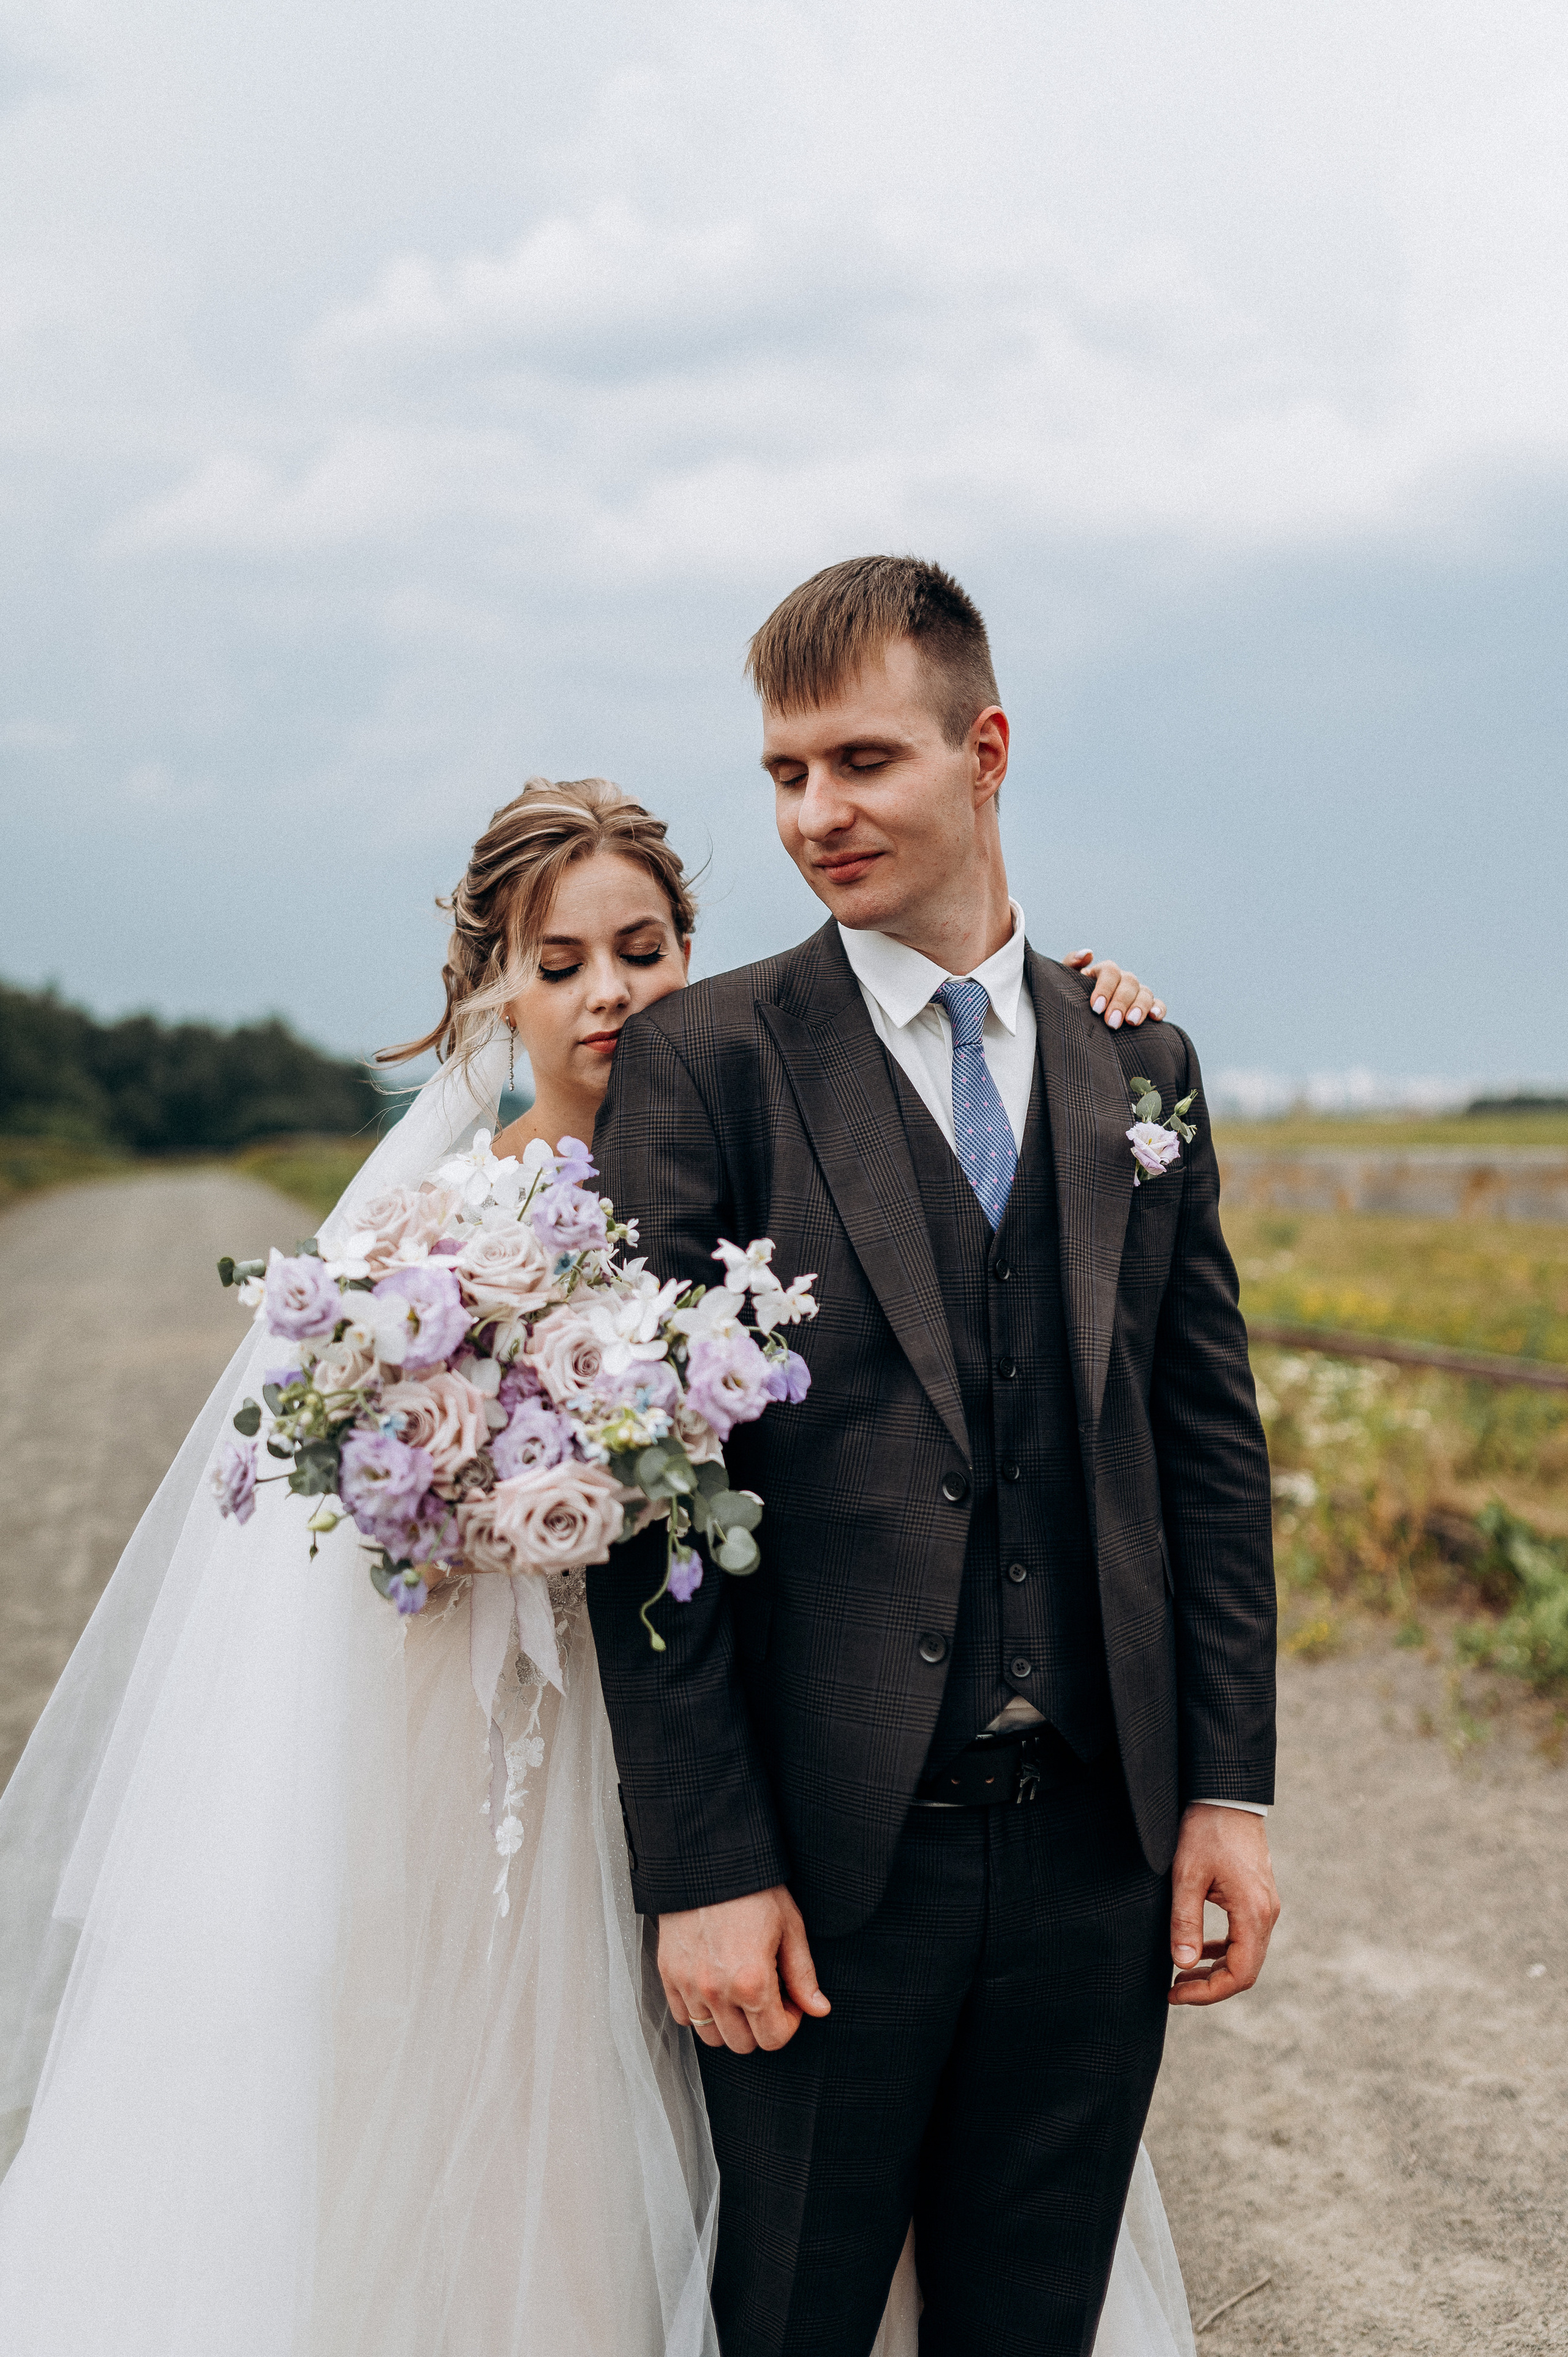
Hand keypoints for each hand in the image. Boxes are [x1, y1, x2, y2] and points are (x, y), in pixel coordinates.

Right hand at [659, 1884, 831, 2053]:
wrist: (708, 1859)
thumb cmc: (753, 1889)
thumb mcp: (790, 1927)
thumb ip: (803, 1975)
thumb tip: (818, 2009)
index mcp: (752, 1982)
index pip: (773, 2039)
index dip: (789, 2024)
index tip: (789, 2002)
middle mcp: (716, 1991)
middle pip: (743, 2044)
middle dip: (761, 2026)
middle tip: (768, 1996)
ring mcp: (688, 1985)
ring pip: (711, 2038)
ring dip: (730, 2024)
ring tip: (740, 1992)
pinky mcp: (668, 1975)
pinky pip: (683, 2017)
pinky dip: (699, 2011)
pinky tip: (714, 1986)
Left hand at [1062, 950, 1164, 1030]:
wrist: (1077, 1022)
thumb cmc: (1070, 1000)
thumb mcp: (1064, 983)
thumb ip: (1070, 964)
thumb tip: (1088, 953)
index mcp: (1103, 972)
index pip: (1110, 971)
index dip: (1105, 988)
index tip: (1096, 1007)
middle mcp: (1122, 980)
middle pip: (1129, 982)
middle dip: (1121, 1002)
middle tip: (1111, 1023)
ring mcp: (1135, 994)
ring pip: (1145, 992)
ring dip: (1140, 1007)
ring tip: (1131, 1023)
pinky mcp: (1146, 1008)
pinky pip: (1157, 1004)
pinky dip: (1159, 1008)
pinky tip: (1155, 1018)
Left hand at [1167, 1804, 1280, 2006]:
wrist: (1227, 1796)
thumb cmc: (1205, 1830)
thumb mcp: (1187, 1875)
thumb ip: (1185, 1921)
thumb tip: (1182, 1965)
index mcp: (1253, 1912)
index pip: (1239, 1974)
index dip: (1208, 1993)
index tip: (1175, 1993)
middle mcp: (1266, 1914)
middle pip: (1245, 1970)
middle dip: (1209, 1986)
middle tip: (1174, 1989)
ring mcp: (1265, 1906)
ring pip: (1246, 1955)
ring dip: (1216, 1969)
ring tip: (1180, 1974)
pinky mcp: (1258, 1897)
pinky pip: (1244, 1936)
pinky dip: (1223, 1950)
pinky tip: (1199, 1950)